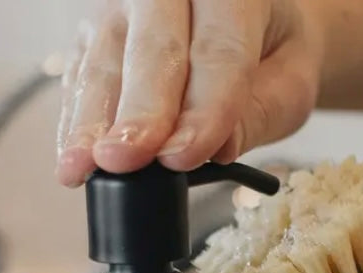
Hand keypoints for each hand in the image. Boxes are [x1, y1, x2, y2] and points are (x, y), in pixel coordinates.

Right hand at [56, 0, 323, 186]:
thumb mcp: (291, 79)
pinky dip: (75, 124)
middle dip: (139, 113)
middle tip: (125, 159)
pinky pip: (79, 78)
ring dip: (92, 123)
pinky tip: (71, 161)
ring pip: (105, 63)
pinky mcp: (93, 33)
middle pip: (151, 51)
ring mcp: (122, 4)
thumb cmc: (273, 47)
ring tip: (82, 167)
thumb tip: (216, 149)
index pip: (217, 51)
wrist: (248, 16)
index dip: (202, 109)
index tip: (184, 157)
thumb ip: (261, 113)